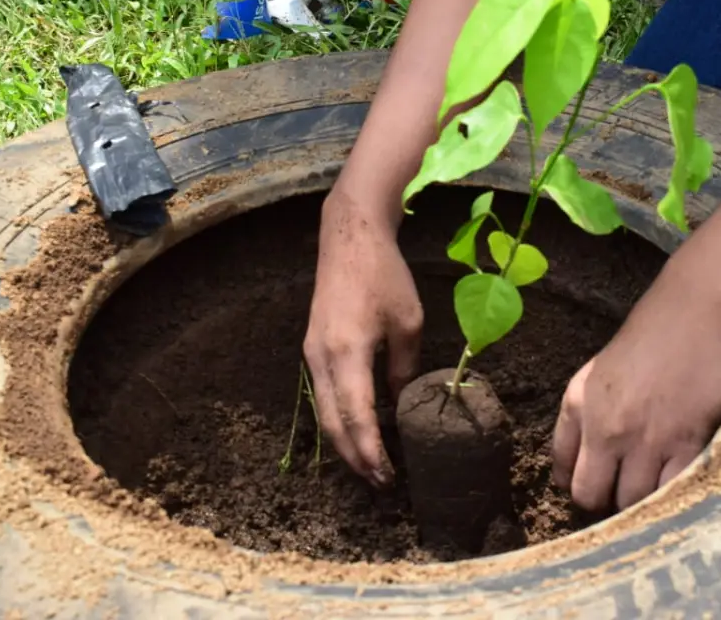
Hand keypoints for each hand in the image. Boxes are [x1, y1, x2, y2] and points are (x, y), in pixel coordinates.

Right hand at [303, 190, 422, 486]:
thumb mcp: (408, 323)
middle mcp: (321, 358)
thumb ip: (403, 368)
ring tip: (369, 464)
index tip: (387, 476)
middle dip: (354, 457)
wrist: (348, 237)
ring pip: (323, 412)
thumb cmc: (385, 276)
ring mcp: (312, 354)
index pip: (357, 417)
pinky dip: (338, 418)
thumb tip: (401, 404)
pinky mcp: (312, 348)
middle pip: (332, 424)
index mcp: (348, 352)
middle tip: (379, 482)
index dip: (371, 451)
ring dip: (344, 441)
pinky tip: (358, 428)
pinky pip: (323, 394)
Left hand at [551, 268, 720, 511]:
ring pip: (632, 503)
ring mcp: (645, 440)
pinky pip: (672, 493)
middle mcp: (604, 428)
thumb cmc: (653, 329)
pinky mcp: (687, 444)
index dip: (575, 482)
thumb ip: (589, 411)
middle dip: (604, 500)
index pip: (562, 467)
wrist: (700, 309)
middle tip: (622, 491)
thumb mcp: (602, 368)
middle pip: (591, 496)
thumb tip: (587, 455)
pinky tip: (678, 485)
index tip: (591, 483)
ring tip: (652, 488)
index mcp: (578, 403)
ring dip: (640, 503)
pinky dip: (673, 497)